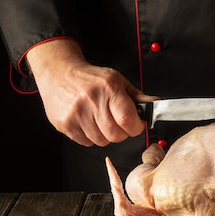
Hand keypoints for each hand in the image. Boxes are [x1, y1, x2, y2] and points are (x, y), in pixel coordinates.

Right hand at [26, 39, 157, 146]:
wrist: (59, 73)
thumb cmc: (91, 78)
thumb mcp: (117, 80)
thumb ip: (137, 96)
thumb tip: (155, 104)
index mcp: (108, 88)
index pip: (128, 120)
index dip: (136, 126)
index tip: (135, 123)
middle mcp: (91, 100)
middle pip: (116, 135)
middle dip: (121, 132)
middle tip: (117, 122)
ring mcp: (76, 114)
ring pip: (102, 141)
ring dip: (105, 135)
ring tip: (99, 119)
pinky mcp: (65, 124)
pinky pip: (86, 142)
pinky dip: (90, 136)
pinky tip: (87, 122)